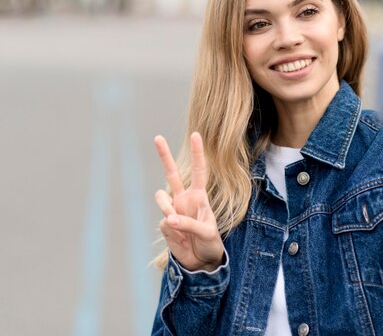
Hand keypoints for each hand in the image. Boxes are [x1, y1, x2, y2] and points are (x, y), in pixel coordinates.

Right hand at [154, 132, 224, 271]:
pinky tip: (181, 239)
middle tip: (157, 137)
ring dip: (167, 207)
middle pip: (172, 173)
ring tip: (177, 224)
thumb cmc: (210, 243)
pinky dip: (171, 231)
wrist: (201, 262)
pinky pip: (163, 222)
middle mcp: (184, 199)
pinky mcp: (164, 224)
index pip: (200, 171)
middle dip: (164, 155)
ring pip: (161, 197)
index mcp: (200, 197)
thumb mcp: (207, 233)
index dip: (198, 153)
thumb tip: (169, 219)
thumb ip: (189, 224)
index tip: (196, 134)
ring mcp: (172, 210)